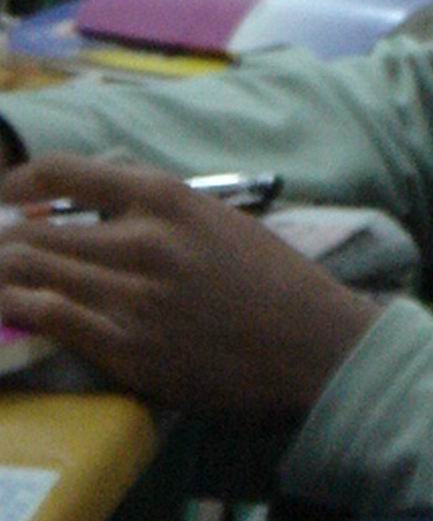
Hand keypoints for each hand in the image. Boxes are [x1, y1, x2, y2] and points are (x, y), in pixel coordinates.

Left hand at [0, 155, 378, 414]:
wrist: (313, 343)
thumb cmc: (273, 280)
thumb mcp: (218, 219)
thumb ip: (157, 210)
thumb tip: (96, 208)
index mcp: (167, 199)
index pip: (64, 173)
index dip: (18, 183)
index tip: (5, 196)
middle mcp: (142, 241)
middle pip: (33, 233)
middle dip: (1, 243)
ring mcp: (131, 296)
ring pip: (30, 274)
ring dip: (3, 276)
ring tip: (1, 279)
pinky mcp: (127, 348)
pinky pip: (49, 317)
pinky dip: (18, 309)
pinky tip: (12, 309)